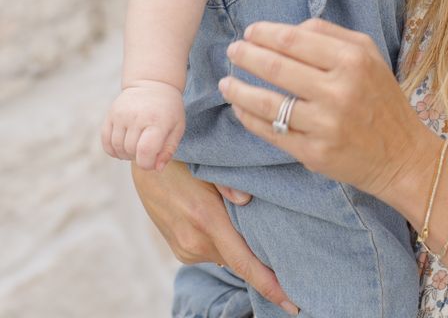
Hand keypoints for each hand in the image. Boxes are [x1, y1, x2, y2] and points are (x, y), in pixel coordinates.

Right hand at [102, 81, 184, 170]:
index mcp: (157, 120)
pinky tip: (123, 146)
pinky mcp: (111, 114)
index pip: (145, 152)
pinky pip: (106, 141)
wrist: (154, 83)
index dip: (147, 164)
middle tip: (147, 150)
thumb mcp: (177, 127)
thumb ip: (168, 150)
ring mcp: (121, 114)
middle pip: (130, 151)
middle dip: (138, 157)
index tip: (153, 161)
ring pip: (117, 148)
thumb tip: (156, 169)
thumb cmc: (169, 109)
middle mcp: (136, 116)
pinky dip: (113, 149)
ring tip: (136, 147)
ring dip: (125, 154)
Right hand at [132, 161, 298, 313]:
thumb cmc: (181, 155)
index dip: (270, 286)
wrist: (143, 159)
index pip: (244, 263)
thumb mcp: (208, 162)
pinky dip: (223, 242)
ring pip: (225, 255)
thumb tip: (247, 200)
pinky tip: (224, 221)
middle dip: (262, 262)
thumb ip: (229, 183)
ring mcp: (185, 248)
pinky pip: (211, 251)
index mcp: (206, 219)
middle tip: (288, 257)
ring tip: (247, 220)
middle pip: (239, 260)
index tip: (293, 303)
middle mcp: (195, 241)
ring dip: (238, 246)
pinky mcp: (179, 249)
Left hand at [219, 18, 435, 209]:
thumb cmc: (380, 97)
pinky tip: (239, 108)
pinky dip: (248, 117)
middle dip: (246, 56)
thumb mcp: (367, 55)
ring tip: (226, 82)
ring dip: (238, 89)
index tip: (249, 32)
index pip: (293, 40)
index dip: (264, 34)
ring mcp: (325, 124)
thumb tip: (286, 30)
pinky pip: (270, 131)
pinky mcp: (314, 153)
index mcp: (352, 60)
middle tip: (232, 51)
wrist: (402, 155)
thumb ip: (329, 35)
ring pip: (267, 102)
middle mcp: (338, 90)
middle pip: (276, 67)